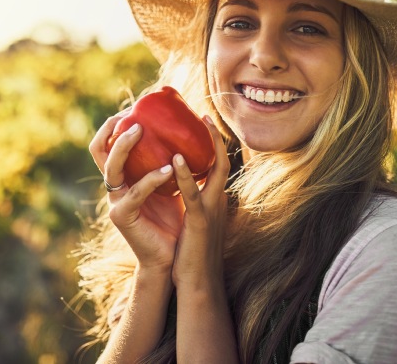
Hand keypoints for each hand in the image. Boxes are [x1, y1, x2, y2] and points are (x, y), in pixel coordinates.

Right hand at [89, 112, 186, 273]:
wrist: (173, 256)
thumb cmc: (176, 217)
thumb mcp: (173, 182)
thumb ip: (173, 159)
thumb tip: (192, 128)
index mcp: (123, 176)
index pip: (106, 145)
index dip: (112, 125)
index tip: (133, 108)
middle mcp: (114, 187)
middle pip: (100, 151)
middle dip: (112, 130)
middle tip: (133, 116)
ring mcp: (115, 201)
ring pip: (111, 168)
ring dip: (125, 146)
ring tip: (142, 131)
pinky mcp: (123, 217)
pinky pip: (136, 192)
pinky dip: (152, 177)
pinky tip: (169, 168)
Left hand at [171, 115, 230, 290]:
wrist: (198, 283)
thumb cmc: (192, 253)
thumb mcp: (195, 221)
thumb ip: (193, 202)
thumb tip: (182, 185)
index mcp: (214, 200)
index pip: (217, 166)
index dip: (214, 144)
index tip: (204, 123)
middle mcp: (217, 201)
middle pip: (222, 161)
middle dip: (216, 137)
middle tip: (204, 114)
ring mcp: (212, 210)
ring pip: (216, 170)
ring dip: (210, 145)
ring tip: (201, 122)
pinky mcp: (200, 221)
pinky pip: (193, 193)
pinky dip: (185, 174)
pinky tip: (174, 158)